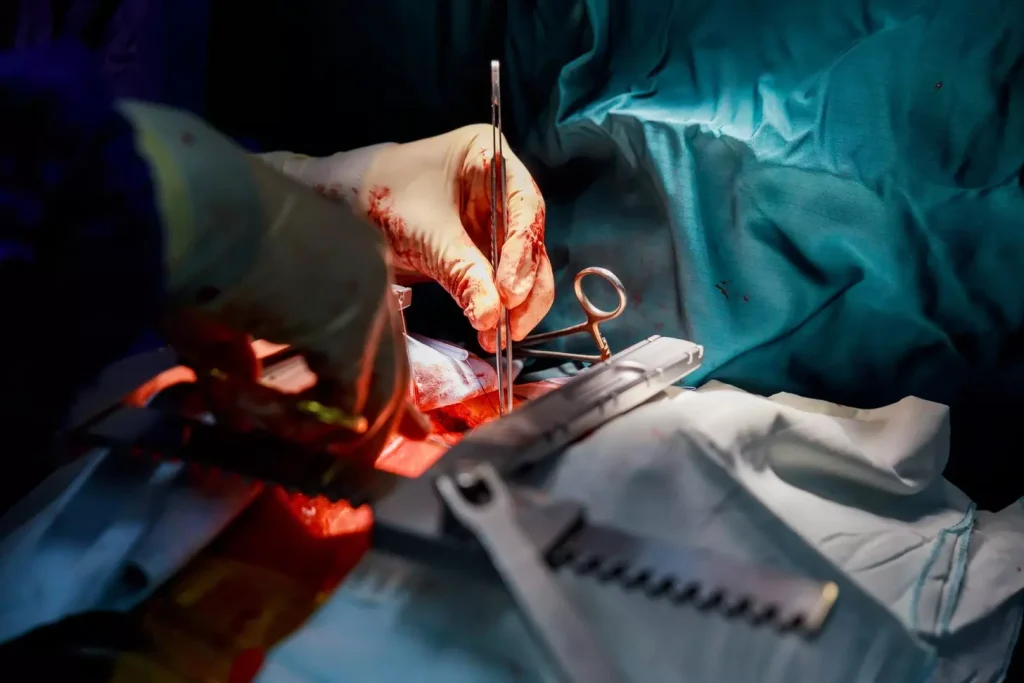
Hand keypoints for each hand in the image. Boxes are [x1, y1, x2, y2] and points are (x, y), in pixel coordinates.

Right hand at [120, 101, 428, 461]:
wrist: (186, 204)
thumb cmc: (189, 241)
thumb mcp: (220, 312)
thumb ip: (241, 364)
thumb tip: (239, 414)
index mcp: (351, 256)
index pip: (386, 331)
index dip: (390, 382)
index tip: (410, 423)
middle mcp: (373, 274)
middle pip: (394, 365)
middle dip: (391, 418)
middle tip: (377, 456)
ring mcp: (369, 303)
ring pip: (374, 392)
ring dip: (325, 429)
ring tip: (284, 442)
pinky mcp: (349, 335)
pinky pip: (338, 406)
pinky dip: (297, 423)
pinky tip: (257, 415)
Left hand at [272, 126, 555, 351]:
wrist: (345, 204)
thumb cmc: (382, 197)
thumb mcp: (424, 234)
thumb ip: (461, 272)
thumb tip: (492, 316)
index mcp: (490, 156)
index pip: (525, 206)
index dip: (523, 251)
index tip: (509, 291)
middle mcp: (502, 186)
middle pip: (532, 239)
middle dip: (525, 286)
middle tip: (512, 324)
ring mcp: (496, 218)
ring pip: (525, 265)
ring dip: (516, 304)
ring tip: (497, 335)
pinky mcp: (484, 249)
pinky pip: (502, 280)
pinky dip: (498, 306)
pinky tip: (490, 330)